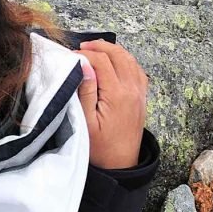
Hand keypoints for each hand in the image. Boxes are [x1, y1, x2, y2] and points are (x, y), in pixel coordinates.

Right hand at [76, 40, 148, 169]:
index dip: (85, 54)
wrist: (120, 165)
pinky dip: (126, 60)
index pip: (102, 61)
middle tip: (82, 48)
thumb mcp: (86, 121)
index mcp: (117, 95)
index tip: (71, 56)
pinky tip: (115, 62)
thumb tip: (84, 66)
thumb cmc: (99, 148)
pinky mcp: (141, 98)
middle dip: (99, 46)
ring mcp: (139, 94)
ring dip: (113, 51)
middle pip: (118, 55)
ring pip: (130, 60)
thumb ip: (85, 91)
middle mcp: (132, 90)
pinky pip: (138, 71)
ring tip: (95, 51)